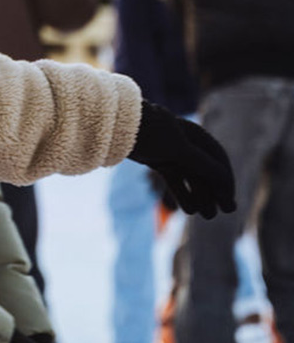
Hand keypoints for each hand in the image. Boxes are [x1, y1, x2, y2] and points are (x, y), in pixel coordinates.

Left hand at [127, 101, 235, 218]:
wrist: (114, 126)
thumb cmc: (148, 132)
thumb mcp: (177, 149)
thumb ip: (201, 164)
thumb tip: (224, 180)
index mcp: (194, 135)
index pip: (218, 159)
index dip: (225, 180)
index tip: (229, 200)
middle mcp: (185, 142)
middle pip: (206, 170)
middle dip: (216, 191)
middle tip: (226, 211)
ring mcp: (170, 151)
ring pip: (191, 177)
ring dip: (202, 195)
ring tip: (209, 215)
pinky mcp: (156, 159)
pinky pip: (174, 179)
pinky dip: (182, 193)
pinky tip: (189, 210)